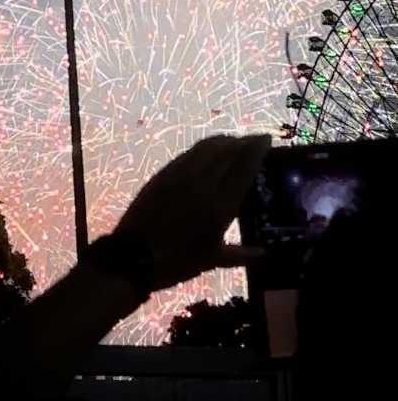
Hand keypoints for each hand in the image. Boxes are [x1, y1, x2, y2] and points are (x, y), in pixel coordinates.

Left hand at [115, 132, 270, 291]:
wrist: (134, 256)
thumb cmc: (177, 262)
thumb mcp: (212, 260)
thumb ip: (242, 254)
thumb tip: (267, 255)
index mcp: (220, 207)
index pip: (244, 168)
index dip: (257, 150)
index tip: (267, 140)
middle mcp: (203, 185)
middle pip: (228, 152)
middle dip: (244, 141)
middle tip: (255, 139)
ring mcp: (181, 175)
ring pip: (208, 147)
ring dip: (225, 140)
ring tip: (235, 141)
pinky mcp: (164, 173)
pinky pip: (190, 152)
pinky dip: (205, 146)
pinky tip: (210, 149)